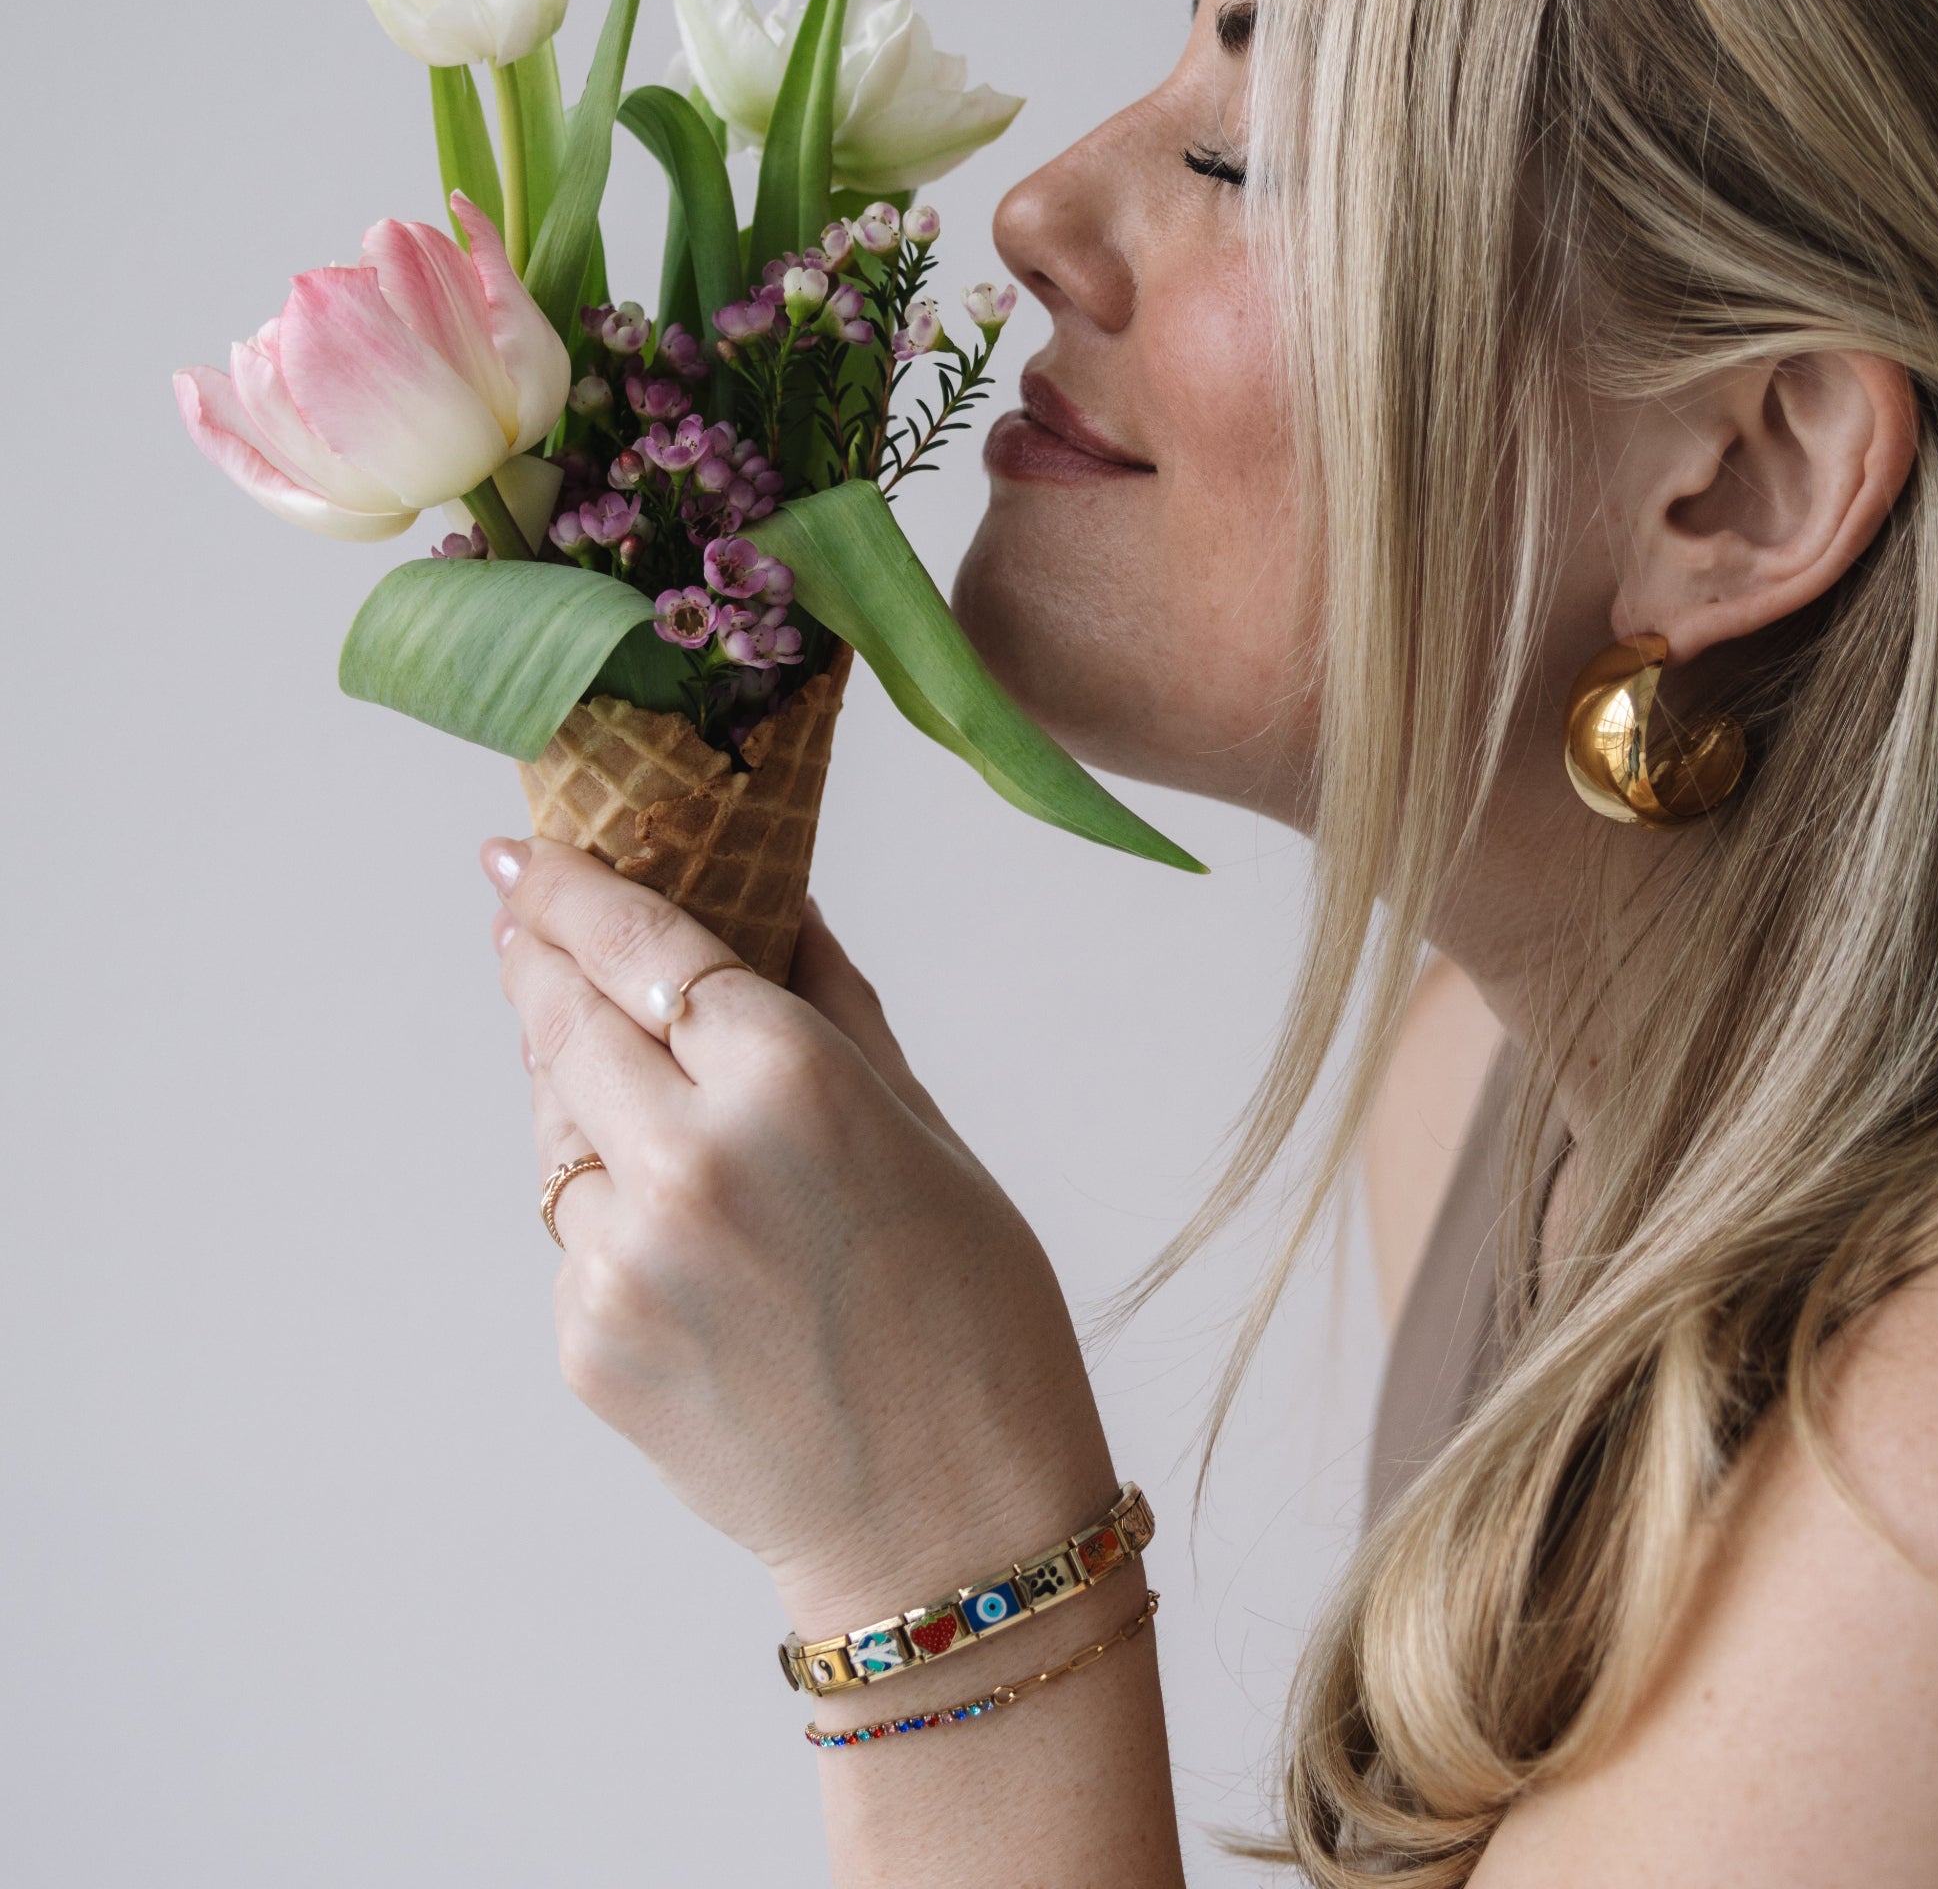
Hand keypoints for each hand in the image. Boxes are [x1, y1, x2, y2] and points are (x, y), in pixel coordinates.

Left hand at [484, 837, 1117, 1635]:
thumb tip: (774, 905)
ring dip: (579, 1099)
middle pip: (567, 1019)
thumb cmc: (975, 1314)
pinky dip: (607, 1216)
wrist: (948, 1526)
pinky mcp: (586, 1343)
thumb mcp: (925, 1130)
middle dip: (539, 965)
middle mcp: (689, 1156)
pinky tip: (685, 1247)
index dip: (574, 890)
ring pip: (555, 1134)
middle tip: (520, 925)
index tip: (521, 853)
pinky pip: (572, 1239)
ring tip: (642, 1110)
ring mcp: (624, 1257)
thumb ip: (830, 1004)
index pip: (646, 946)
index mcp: (792, 1082)